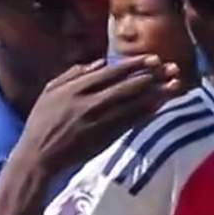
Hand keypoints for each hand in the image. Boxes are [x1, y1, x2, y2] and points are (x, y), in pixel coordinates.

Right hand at [16, 54, 180, 176]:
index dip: (135, 65)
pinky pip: (129, 123)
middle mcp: (88, 103)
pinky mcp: (104, 138)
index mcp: (75, 88)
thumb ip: (75, 74)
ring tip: (174, 85)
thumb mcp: (51, 91)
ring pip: (132, 105)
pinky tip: (159, 106)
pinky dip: (145, 114)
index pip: (111, 72)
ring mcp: (98, 122)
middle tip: (171, 67)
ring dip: (155, 95)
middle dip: (152, 76)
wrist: (38, 156)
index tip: (154, 58)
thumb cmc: (43, 122)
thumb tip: (102, 62)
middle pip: (127, 87)